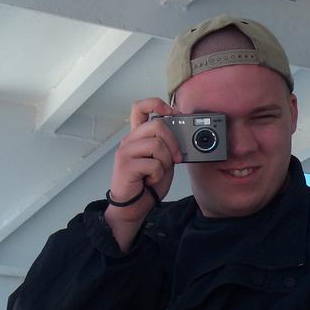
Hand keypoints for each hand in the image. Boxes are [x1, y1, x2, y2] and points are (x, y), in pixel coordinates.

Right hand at [104, 98, 181, 250]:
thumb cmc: (147, 183)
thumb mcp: (162, 160)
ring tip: (159, 172)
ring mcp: (125, 152)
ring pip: (157, 145)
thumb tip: (184, 134)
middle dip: (173, 142)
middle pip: (157, 125)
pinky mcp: (125, 165)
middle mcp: (129, 140)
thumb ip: (167, 145)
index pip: (140, 108)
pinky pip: (153, 163)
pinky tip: (150, 179)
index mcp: (138, 136)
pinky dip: (158, 174)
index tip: (170, 112)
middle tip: (176, 158)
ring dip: (166, 161)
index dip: (155, 103)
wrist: (134, 206)